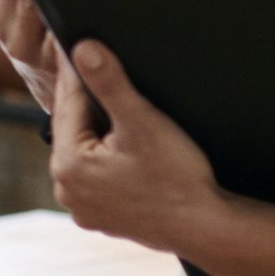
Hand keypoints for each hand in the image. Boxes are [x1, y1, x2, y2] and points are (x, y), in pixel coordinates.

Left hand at [47, 40, 225, 256]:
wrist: (208, 229)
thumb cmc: (178, 177)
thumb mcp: (143, 121)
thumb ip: (110, 83)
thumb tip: (82, 48)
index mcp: (68, 164)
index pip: (68, 104)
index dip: (77, 73)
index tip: (73, 46)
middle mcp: (66, 190)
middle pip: (73, 131)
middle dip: (85, 103)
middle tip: (89, 68)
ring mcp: (82, 208)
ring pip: (84, 154)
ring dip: (94, 132)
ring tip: (107, 104)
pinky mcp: (101, 218)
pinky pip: (96, 177)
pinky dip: (105, 160)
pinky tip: (121, 147)